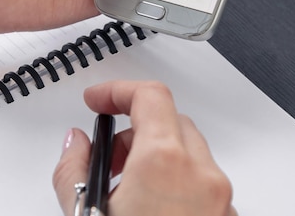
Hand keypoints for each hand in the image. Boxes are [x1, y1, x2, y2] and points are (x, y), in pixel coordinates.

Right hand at [52, 81, 236, 215]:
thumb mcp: (83, 211)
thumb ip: (73, 169)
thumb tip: (76, 144)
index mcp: (165, 163)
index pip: (149, 95)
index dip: (117, 90)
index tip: (98, 100)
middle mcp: (202, 176)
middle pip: (172, 123)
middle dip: (136, 131)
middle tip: (109, 157)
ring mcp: (221, 200)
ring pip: (190, 154)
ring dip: (158, 158)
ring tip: (128, 192)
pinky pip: (203, 184)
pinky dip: (178, 184)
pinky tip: (153, 210)